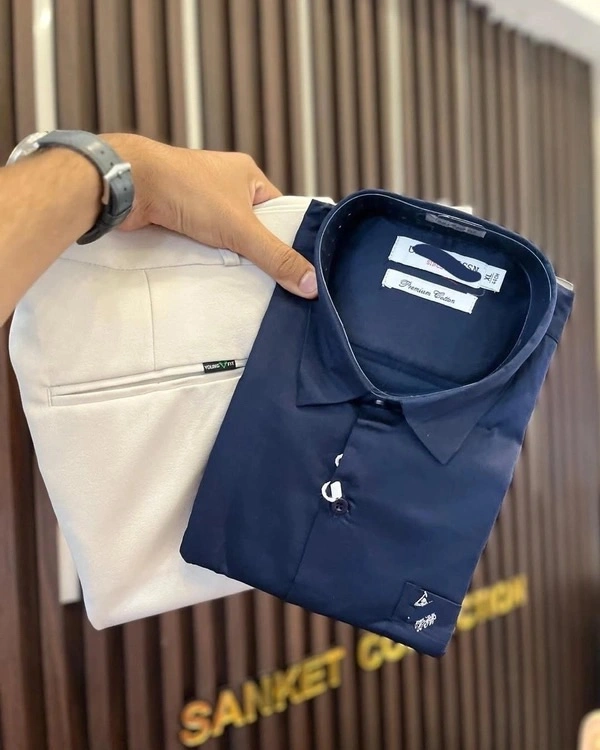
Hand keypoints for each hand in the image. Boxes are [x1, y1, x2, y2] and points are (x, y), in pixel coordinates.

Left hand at [104, 134, 317, 298]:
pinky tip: (208, 271)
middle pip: (251, 227)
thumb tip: (311, 284)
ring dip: (227, 255)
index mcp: (247, 175)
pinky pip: (200, 240)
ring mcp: (197, 197)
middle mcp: (223, 182)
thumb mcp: (241, 229)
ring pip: (224, 235)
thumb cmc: (187, 190)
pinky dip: (204, 255)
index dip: (285, 237)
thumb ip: (276, 257)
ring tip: (237, 279)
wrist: (130, 185)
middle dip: (253, 250)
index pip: (279, 211)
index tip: (291, 266)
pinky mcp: (176, 213)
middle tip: (266, 279)